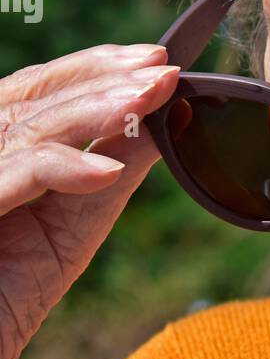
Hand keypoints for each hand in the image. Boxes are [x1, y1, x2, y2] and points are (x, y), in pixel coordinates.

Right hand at [0, 43, 178, 358]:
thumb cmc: (7, 295)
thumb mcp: (71, 225)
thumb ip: (108, 169)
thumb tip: (164, 123)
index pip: (39, 90)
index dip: (95, 68)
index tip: (156, 63)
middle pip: (31, 94)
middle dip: (102, 77)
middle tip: (161, 71)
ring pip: (28, 126)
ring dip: (96, 110)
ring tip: (149, 103)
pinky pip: (18, 173)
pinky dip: (64, 168)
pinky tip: (106, 171)